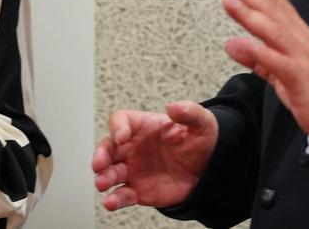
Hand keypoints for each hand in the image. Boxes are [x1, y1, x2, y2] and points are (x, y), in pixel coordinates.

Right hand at [92, 101, 217, 210]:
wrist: (209, 168)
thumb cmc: (200, 140)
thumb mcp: (201, 122)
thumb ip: (188, 112)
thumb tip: (173, 107)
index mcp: (142, 126)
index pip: (120, 121)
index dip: (118, 128)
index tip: (122, 137)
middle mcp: (132, 147)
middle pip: (107, 148)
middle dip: (100, 156)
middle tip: (99, 164)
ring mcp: (133, 169)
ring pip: (110, 173)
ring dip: (104, 178)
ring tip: (102, 183)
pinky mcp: (138, 190)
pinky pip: (122, 195)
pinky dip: (114, 199)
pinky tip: (111, 202)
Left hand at [218, 0, 308, 138]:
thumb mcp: (279, 72)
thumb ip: (257, 57)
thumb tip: (231, 43)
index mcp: (299, 36)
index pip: (276, 3)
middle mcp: (302, 41)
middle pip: (273, 11)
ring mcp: (303, 58)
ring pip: (275, 31)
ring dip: (250, 14)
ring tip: (229, 0)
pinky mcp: (301, 79)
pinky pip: (279, 64)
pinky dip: (259, 52)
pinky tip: (240, 43)